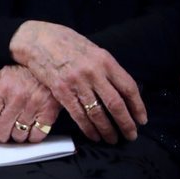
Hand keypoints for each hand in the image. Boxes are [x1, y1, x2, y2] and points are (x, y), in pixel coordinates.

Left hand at [0, 65, 60, 143]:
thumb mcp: (1, 75)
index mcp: (3, 89)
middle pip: (1, 130)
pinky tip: (30, 129)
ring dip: (16, 136)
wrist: (53, 67)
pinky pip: (36, 136)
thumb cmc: (25, 72)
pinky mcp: (48, 114)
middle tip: (1, 132)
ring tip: (16, 128)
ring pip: (18, 135)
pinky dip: (32, 137)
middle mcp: (17, 99)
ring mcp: (33, 107)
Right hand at [9, 20, 146, 143]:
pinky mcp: (61, 92)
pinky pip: (78, 115)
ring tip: (113, 139)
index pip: (128, 87)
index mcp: (105, 60)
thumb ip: (106, 68)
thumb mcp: (92, 50)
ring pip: (97, 113)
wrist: (37, 39)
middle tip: (131, 136)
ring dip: (107, 129)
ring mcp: (76, 83)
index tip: (142, 119)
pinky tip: (94, 136)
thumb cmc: (67, 43)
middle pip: (115, 104)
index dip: (138, 106)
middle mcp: (93, 72)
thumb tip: (121, 90)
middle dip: (126, 123)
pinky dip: (88, 128)